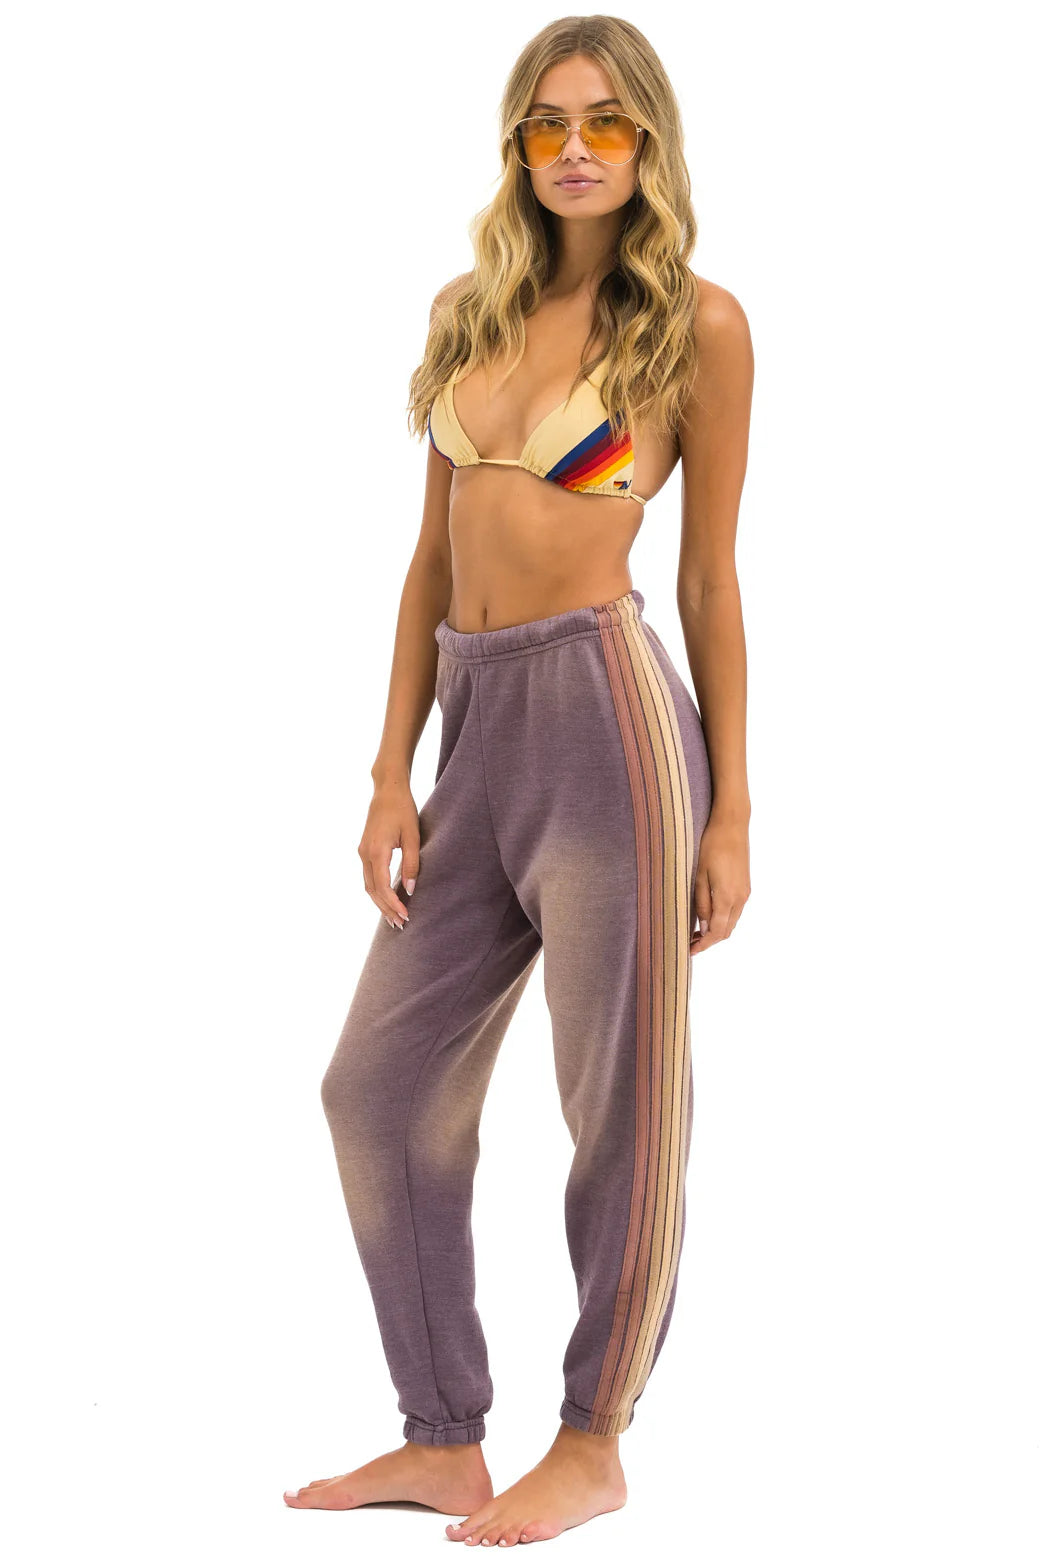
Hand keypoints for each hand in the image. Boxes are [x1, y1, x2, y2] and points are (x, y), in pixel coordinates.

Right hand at [358, 777, 420, 928]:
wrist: (387, 789)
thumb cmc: (403, 809)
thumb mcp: (412, 836)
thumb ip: (411, 863)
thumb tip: (409, 889)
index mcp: (376, 851)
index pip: (382, 886)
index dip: (393, 904)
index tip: (406, 916)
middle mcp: (364, 854)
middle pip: (372, 890)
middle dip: (385, 909)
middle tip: (400, 925)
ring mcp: (362, 852)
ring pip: (368, 885)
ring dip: (380, 903)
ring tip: (394, 918)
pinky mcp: (364, 850)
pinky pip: (368, 877)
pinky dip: (377, 891)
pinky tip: (387, 899)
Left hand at [690, 813, 749, 955]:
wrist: (732, 824)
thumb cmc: (712, 845)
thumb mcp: (700, 874)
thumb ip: (702, 902)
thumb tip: (703, 926)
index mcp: (727, 897)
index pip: (717, 932)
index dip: (704, 945)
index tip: (690, 951)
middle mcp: (740, 898)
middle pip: (726, 931)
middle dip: (709, 941)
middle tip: (690, 943)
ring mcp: (745, 892)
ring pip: (732, 922)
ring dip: (717, 930)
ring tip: (697, 932)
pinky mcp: (746, 886)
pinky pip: (735, 911)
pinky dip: (724, 919)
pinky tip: (710, 915)